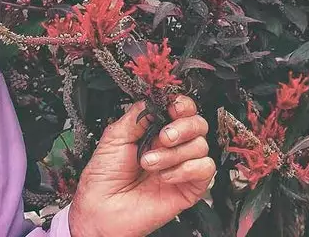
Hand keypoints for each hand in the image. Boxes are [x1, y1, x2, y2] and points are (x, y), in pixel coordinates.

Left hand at [68, 96, 215, 236]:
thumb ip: (137, 115)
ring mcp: (181, 166)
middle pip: (198, 124)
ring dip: (173, 153)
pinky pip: (205, 169)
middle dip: (182, 127)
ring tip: (150, 163)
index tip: (173, 107)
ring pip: (201, 146)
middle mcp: (171, 146)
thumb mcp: (114, 136)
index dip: (181, 105)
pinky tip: (165, 176)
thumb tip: (156, 100)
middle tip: (162, 137)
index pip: (181, 109)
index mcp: (154, 130)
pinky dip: (185, 169)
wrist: (102, 208)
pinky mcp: (190, 187)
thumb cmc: (104, 176)